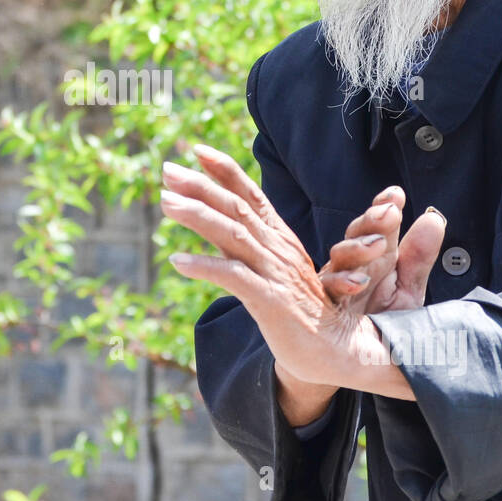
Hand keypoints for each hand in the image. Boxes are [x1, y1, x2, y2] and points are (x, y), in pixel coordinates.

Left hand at [160, 144, 357, 387]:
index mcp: (280, 237)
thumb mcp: (272, 268)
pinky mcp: (272, 301)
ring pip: (233, 234)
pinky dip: (204, 266)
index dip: (225, 170)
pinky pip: (234, 278)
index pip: (251, 194)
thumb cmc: (299, 308)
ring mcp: (276, 273)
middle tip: (167, 171)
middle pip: (237, 207)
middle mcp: (278, 248)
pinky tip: (177, 260)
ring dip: (198, 216)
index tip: (196, 150)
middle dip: (201, 186)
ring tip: (166, 202)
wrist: (335, 349)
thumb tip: (208, 220)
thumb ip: (243, 243)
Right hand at [316, 186, 446, 316]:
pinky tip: (357, 281)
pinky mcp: (323, 309)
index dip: (384, 207)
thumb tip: (433, 219)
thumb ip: (418, 259)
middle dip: (371, 221)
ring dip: (357, 248)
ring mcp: (335, 287)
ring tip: (376, 245)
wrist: (355, 366)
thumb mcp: (406, 293)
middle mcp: (353, 268)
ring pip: (340, 258)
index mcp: (373, 260)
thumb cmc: (380, 327)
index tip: (396, 194)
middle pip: (357, 236)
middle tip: (389, 212)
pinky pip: (327, 292)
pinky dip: (341, 284)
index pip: (378, 227)